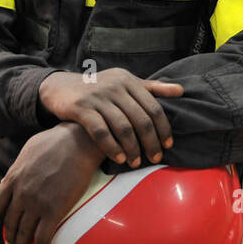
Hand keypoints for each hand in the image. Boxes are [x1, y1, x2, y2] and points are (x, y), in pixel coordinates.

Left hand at [0, 122, 104, 243]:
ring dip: (21, 243)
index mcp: (13, 177)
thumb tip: (7, 180)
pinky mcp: (54, 210)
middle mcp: (21, 193)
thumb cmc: (55, 141)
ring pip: (23, 233)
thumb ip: (16, 168)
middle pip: (9, 223)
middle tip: (12, 243)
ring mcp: (37, 203)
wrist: (78, 142)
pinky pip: (42, 237)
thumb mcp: (27, 150)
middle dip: (9, 236)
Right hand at [38, 68, 182, 167]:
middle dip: (150, 142)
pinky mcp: (81, 108)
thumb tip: (181, 90)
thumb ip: (152, 88)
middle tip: (155, 158)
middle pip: (140, 119)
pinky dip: (112, 147)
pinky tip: (118, 159)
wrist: (61, 87)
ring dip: (132, 149)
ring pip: (122, 127)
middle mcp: (115, 87)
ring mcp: (97, 97)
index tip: (168, 145)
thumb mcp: (125, 82)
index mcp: (128, 80)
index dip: (163, 128)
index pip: (153, 106)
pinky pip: (100, 131)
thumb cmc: (100, 88)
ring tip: (136, 162)